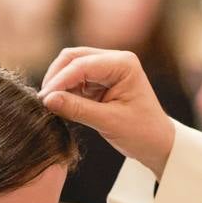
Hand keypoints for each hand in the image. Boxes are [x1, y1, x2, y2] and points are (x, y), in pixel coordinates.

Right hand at [40, 48, 175, 177]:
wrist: (158, 144)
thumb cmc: (142, 132)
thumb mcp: (109, 122)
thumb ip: (77, 109)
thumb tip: (47, 100)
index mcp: (123, 64)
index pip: (82, 65)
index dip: (60, 81)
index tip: (44, 99)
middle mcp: (114, 60)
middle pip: (73, 58)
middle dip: (56, 78)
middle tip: (43, 101)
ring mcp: (106, 70)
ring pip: (71, 68)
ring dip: (59, 85)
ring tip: (50, 106)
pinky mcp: (100, 82)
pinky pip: (75, 81)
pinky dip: (65, 92)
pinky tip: (60, 107)